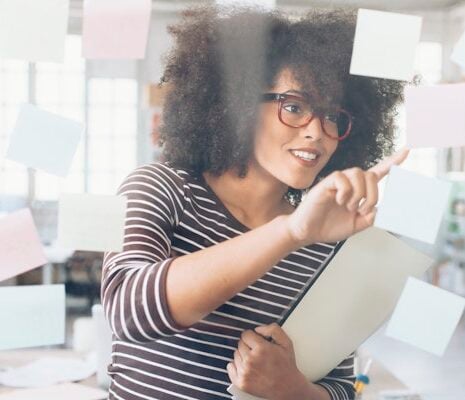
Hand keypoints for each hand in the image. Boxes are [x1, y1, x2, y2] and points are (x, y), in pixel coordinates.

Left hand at [227, 323, 305, 399]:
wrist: (288, 388)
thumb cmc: (286, 366)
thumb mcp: (286, 342)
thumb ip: (273, 329)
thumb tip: (257, 329)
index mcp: (261, 348)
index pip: (245, 334)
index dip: (252, 336)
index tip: (256, 341)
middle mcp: (251, 360)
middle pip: (240, 344)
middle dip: (248, 346)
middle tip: (257, 352)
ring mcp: (245, 372)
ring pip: (236, 354)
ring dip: (243, 355)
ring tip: (254, 361)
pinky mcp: (241, 382)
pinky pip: (230, 367)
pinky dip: (235, 366)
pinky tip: (245, 367)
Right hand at [286, 148, 408, 245]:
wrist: (308, 232)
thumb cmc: (328, 226)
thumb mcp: (356, 225)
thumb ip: (371, 217)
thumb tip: (380, 208)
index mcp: (358, 191)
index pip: (378, 172)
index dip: (393, 161)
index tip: (407, 151)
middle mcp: (349, 183)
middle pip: (371, 174)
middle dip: (373, 195)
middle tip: (362, 210)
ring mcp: (337, 182)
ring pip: (358, 174)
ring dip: (358, 194)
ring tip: (348, 206)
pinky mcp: (326, 183)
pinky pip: (342, 178)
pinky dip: (344, 192)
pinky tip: (338, 200)